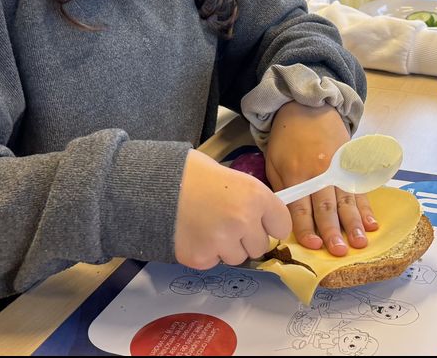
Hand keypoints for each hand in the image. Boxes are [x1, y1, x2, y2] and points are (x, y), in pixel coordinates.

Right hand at [173, 149, 291, 269]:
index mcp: (256, 196)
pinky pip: (213, 262)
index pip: (282, 225)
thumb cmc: (193, 174)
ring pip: (237, 257)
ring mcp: (222, 242)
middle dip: (246, 238)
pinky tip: (193, 234)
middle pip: (260, 246)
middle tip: (226, 223)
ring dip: (226, 248)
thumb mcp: (232, 177)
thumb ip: (251, 200)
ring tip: (207, 226)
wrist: (154, 184)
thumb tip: (262, 218)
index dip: (269, 224)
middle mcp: (244, 221)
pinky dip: (205, 252)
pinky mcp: (201, 258)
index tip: (260, 222)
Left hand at [264, 101, 378, 255]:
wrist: (307, 106)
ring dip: (354, 224)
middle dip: (334, 231)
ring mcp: (338, 168)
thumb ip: (282, 190)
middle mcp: (320, 173)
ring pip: (347, 200)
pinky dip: (366, 207)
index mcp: (297, 173)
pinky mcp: (351, 164)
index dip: (307, 228)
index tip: (313, 246)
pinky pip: (360, 189)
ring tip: (360, 243)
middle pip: (326, 207)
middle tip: (340, 252)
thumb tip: (285, 218)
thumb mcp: (273, 162)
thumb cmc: (286, 138)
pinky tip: (372, 223)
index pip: (302, 207)